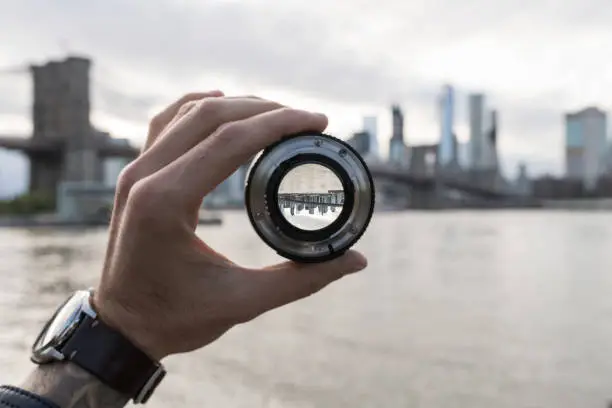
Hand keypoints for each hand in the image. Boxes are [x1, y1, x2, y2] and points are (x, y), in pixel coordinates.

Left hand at [93, 92, 367, 359]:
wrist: (121, 327)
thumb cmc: (176, 318)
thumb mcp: (243, 302)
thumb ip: (303, 279)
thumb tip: (356, 261)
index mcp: (167, 203)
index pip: (231, 140)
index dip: (280, 123)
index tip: (317, 121)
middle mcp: (145, 177)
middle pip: (210, 116)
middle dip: (265, 109)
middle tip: (305, 119)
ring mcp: (135, 172)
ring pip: (188, 112)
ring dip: (236, 106)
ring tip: (276, 113)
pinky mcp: (135, 176)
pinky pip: (166, 123)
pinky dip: (197, 107)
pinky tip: (222, 103)